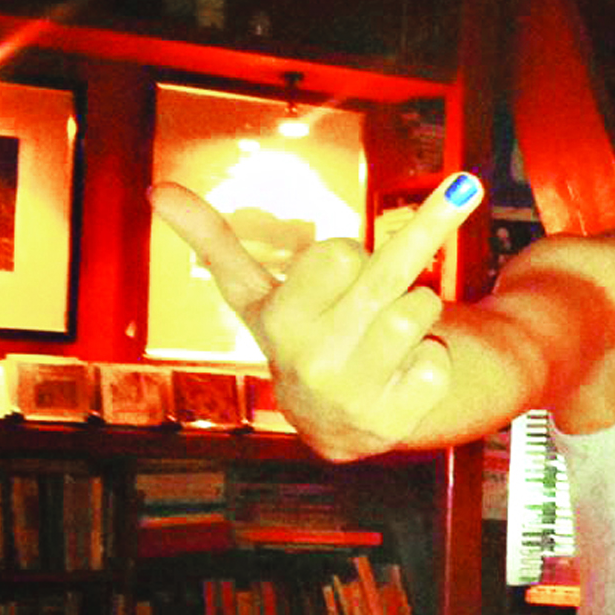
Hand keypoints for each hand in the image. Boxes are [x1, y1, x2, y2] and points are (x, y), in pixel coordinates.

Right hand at [147, 173, 484, 460]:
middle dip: (420, 242)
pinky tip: (405, 372)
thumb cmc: (300, 338)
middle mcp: (314, 359)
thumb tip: (158, 189)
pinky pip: (441, 359)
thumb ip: (214, 242)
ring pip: (421, 308)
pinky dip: (435, 356)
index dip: (350, 256)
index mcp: (282, 320)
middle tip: (456, 198)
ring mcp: (355, 393)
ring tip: (394, 326)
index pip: (341, 251)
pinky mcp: (395, 421)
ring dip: (421, 306)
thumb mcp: (256, 297)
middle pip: (390, 272)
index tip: (342, 272)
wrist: (332, 426)